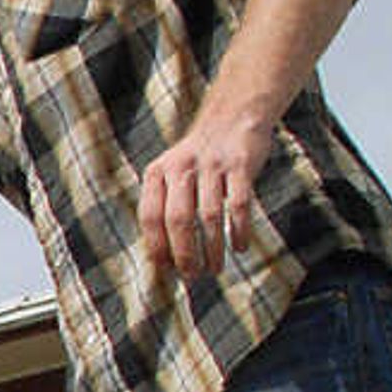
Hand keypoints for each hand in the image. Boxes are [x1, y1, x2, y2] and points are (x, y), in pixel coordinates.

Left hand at [140, 114, 267, 278]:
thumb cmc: (199, 156)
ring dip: (212, 248)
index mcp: (158, 172)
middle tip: (190, 276)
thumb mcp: (170, 171)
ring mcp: (212, 166)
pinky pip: (239, 205)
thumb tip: (161, 255)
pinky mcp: (240, 165)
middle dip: (183, 253)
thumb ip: (163, 203)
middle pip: (178, 220)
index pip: (150, 216)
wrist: (234, 115)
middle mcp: (181, 167)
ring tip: (214, 270)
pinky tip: (239, 247)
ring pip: (209, 216)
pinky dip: (239, 230)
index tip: (164, 269)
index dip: (156, 246)